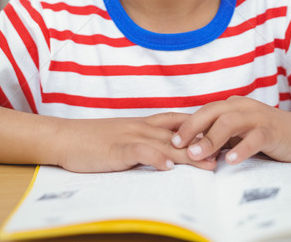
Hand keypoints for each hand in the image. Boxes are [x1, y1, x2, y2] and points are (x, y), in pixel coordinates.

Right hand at [55, 112, 216, 172]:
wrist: (65, 137)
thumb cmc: (93, 141)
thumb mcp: (122, 139)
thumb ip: (143, 143)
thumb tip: (164, 155)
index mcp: (142, 124)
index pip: (176, 122)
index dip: (199, 129)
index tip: (219, 137)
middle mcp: (140, 127)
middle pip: (178, 135)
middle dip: (203, 145)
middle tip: (225, 155)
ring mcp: (129, 136)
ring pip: (165, 143)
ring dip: (188, 154)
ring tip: (208, 164)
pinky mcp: (116, 149)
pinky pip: (139, 151)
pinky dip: (155, 158)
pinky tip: (168, 167)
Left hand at [171, 96, 290, 164]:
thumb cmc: (265, 135)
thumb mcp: (240, 133)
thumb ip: (220, 137)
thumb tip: (192, 149)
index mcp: (232, 105)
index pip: (205, 111)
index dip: (187, 124)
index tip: (171, 139)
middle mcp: (242, 106)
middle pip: (212, 112)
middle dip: (193, 128)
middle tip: (178, 144)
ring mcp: (257, 116)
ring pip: (229, 122)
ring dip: (211, 138)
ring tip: (197, 154)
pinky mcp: (271, 130)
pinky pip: (254, 137)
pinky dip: (241, 148)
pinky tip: (230, 161)